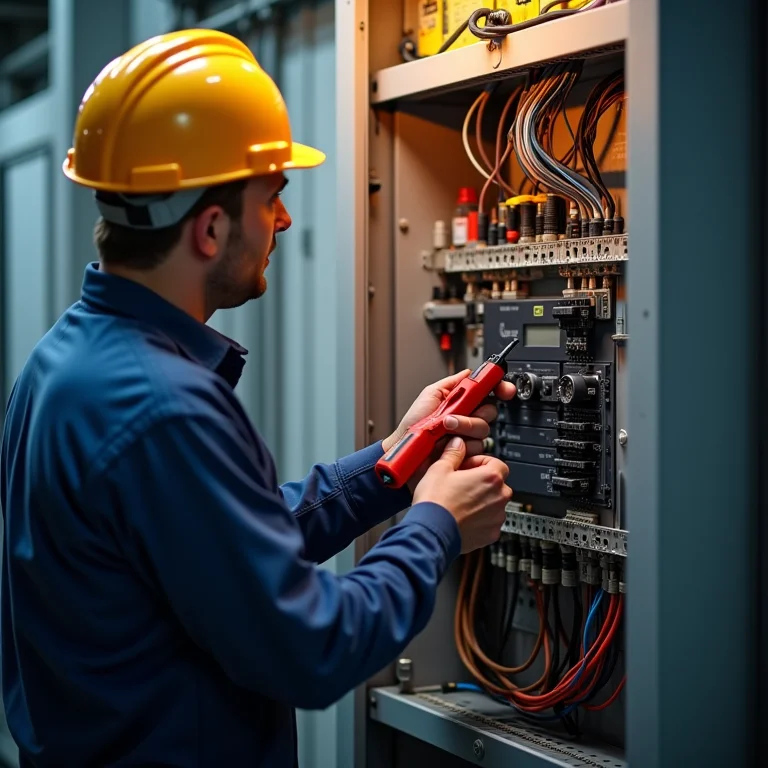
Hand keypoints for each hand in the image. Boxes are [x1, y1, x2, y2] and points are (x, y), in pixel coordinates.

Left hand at [381, 368, 516, 491]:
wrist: (408, 449)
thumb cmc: (413, 425)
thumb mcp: (430, 395)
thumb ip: (452, 383)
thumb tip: (470, 372)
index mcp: (462, 402)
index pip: (488, 392)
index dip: (500, 388)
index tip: (504, 389)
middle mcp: (468, 417)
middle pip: (490, 410)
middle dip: (475, 413)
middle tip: (455, 415)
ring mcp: (468, 436)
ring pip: (484, 429)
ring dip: (464, 428)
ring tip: (445, 430)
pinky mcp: (468, 453)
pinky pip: (479, 448)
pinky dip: (464, 445)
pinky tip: (449, 445)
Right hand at [412, 438, 511, 553]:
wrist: (430, 533)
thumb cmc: (435, 502)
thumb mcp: (439, 469)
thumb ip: (453, 453)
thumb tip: (458, 444)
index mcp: (490, 477)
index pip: (497, 463)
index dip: (479, 463)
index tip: (467, 467)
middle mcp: (499, 497)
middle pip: (497, 484)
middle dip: (481, 483)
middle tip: (461, 484)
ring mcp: (497, 517)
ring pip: (494, 504)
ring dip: (482, 501)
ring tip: (459, 502)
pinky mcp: (491, 534)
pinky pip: (490, 522)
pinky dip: (480, 520)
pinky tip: (462, 517)